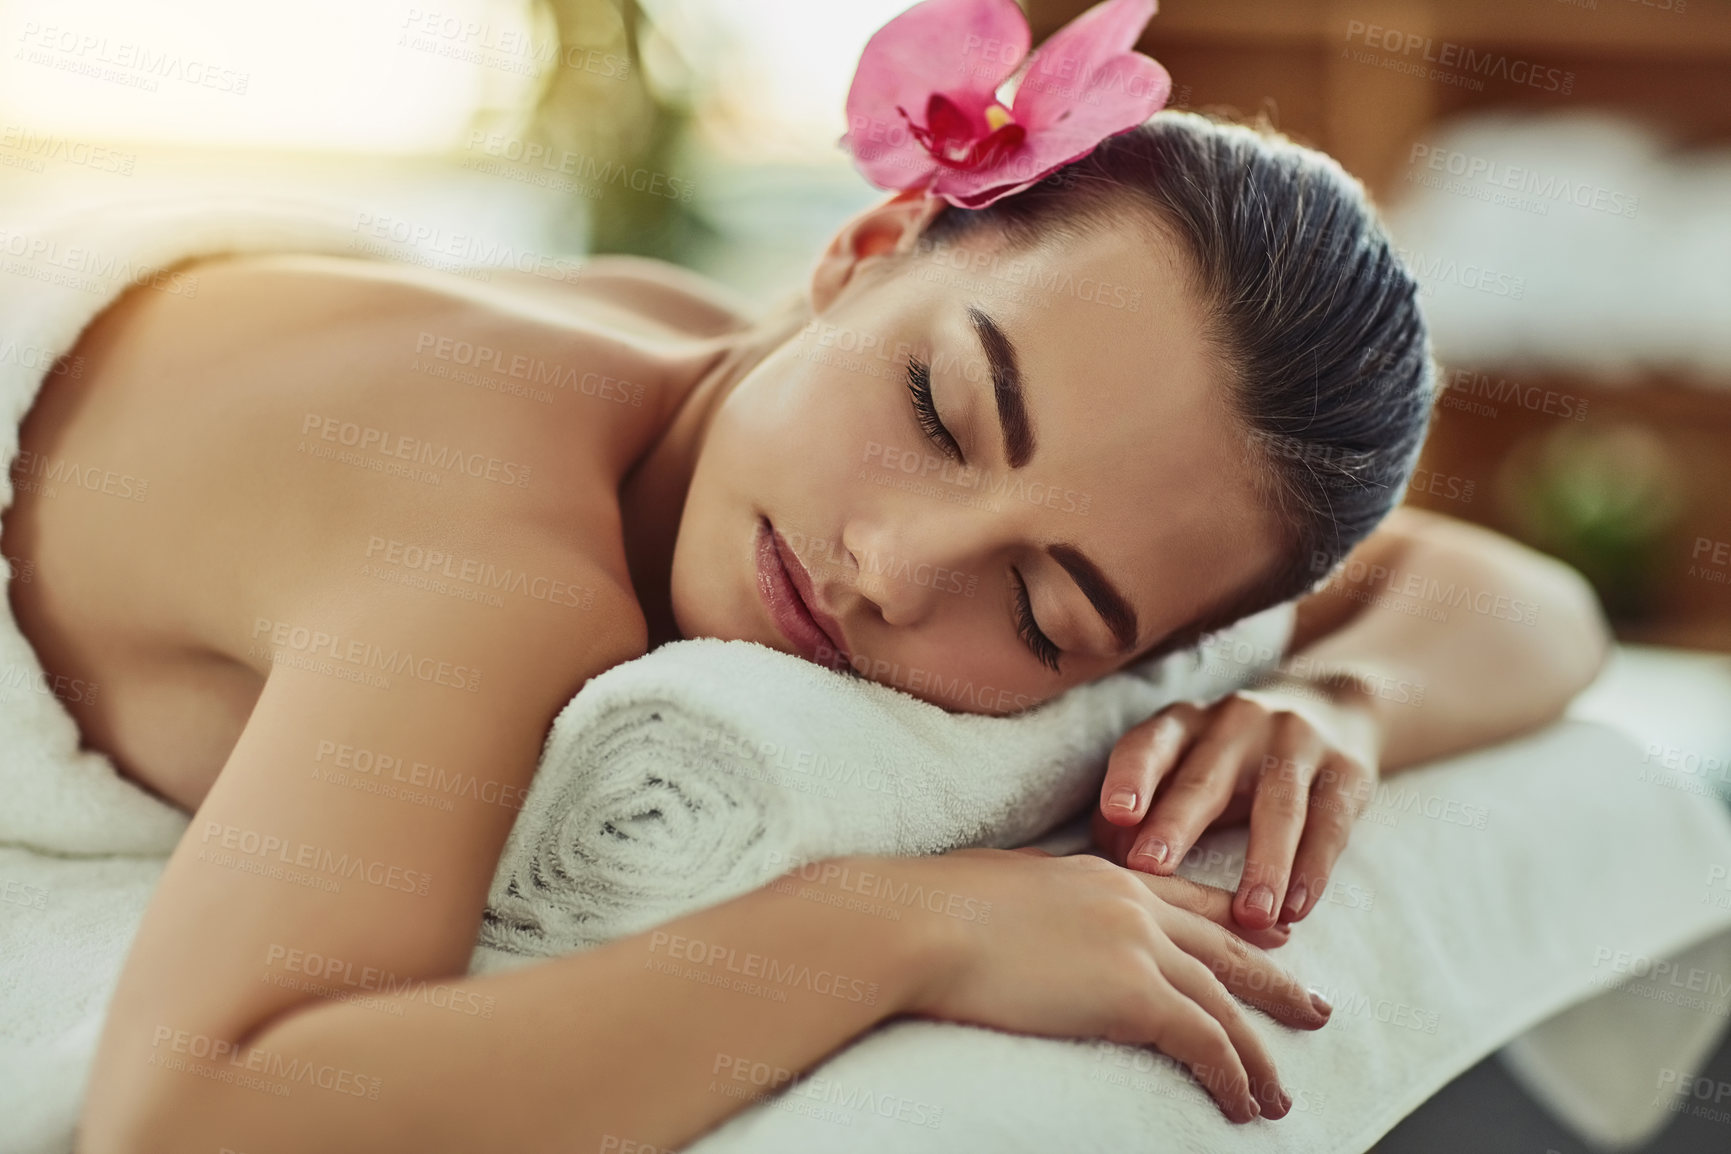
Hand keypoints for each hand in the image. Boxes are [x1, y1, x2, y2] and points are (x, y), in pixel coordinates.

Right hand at [879, 847, 1331, 1122]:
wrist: (919, 922)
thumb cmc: (929, 907)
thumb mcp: (995, 886)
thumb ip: (1031, 900)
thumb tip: (1017, 921)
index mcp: (1098, 874)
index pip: (1183, 896)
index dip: (1231, 916)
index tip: (1268, 931)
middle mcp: (1131, 903)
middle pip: (1225, 945)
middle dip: (1273, 980)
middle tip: (1314, 1004)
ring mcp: (1138, 946)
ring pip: (1225, 1004)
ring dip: (1258, 1054)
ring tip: (1279, 1094)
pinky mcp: (1135, 994)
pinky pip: (1206, 1043)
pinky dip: (1233, 1077)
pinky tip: (1245, 1105)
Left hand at [1092, 681, 1380, 931]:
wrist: (1331, 709)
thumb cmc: (1229, 759)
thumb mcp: (1185, 767)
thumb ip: (1144, 809)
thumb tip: (1109, 860)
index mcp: (1184, 723)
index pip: (1150, 744)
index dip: (1131, 777)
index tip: (1115, 814)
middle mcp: (1236, 722)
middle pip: (1204, 778)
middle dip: (1176, 824)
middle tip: (1150, 869)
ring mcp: (1295, 741)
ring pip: (1277, 807)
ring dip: (1262, 865)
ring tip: (1247, 918)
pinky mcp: (1346, 770)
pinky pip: (1329, 824)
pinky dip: (1312, 870)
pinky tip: (1295, 911)